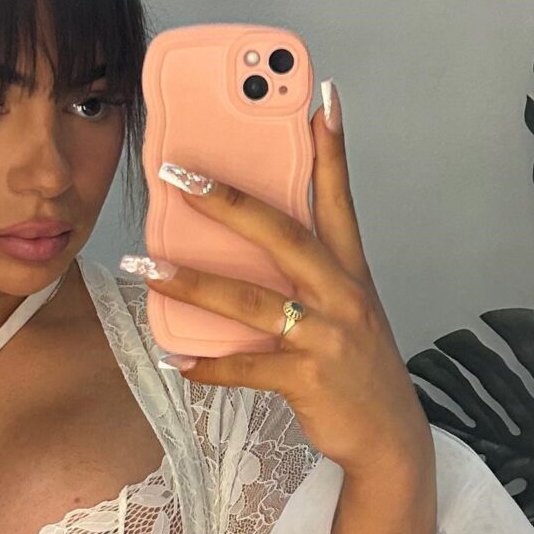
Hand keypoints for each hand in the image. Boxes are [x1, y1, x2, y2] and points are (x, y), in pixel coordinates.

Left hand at [120, 83, 433, 489]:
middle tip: (177, 176)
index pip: (339, 197)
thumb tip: (246, 238)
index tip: (321, 97)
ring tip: (144, 269)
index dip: (331, 147)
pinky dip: (209, 365)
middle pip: (282, 234)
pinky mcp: (308, 378)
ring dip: (192, 283)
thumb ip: (306, 272)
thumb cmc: (354, 364)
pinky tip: (177, 359)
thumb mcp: (344, 308)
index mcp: (349, 269)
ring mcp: (326, 336)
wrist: (389, 437)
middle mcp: (341, 293)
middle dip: (227, 201)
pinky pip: (248, 366)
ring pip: (252, 300)